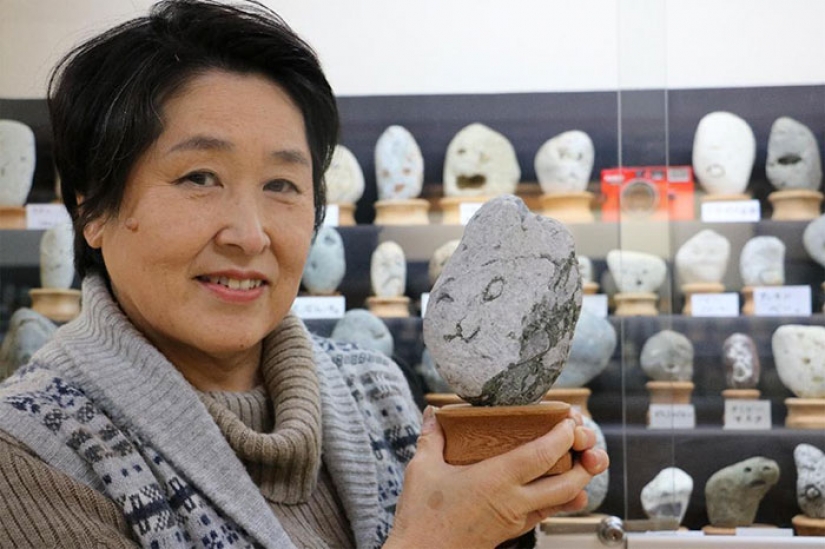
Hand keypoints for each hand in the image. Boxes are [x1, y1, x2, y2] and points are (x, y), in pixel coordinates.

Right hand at [385, 406, 608, 548]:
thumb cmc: (423, 519)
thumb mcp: (423, 470)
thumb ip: (431, 437)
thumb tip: (434, 413)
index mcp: (495, 480)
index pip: (542, 455)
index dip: (562, 436)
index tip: (569, 420)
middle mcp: (513, 501)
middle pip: (568, 483)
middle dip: (585, 461)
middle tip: (584, 440)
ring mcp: (516, 520)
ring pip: (562, 502)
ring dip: (577, 482)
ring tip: (579, 461)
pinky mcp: (512, 531)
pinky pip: (546, 514)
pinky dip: (560, 500)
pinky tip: (557, 488)